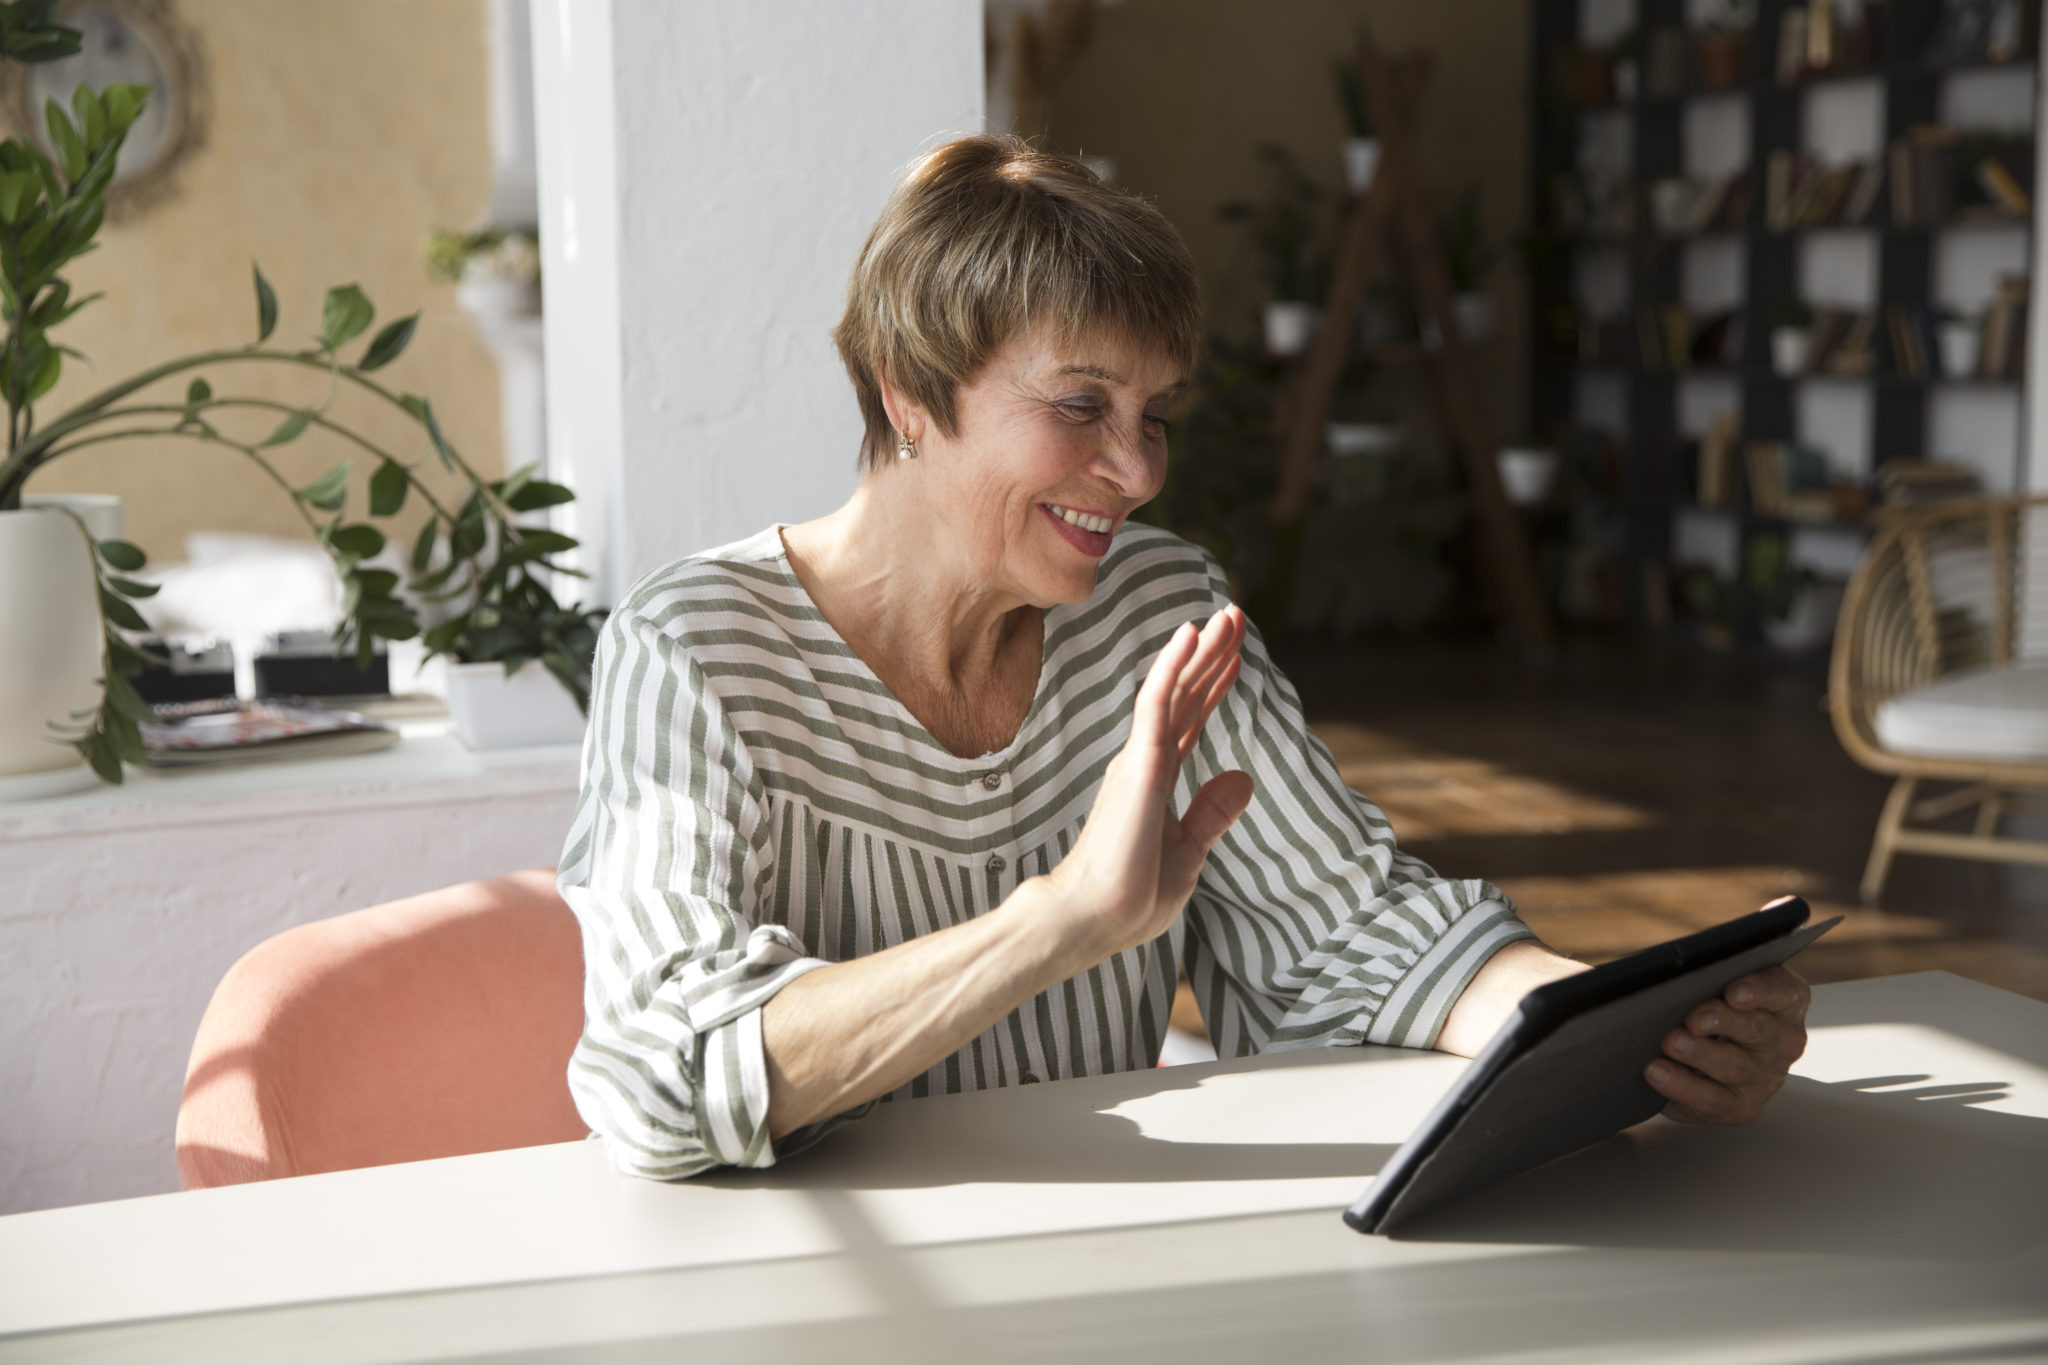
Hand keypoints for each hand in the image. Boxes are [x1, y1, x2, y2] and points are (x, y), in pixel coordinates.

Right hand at [1038, 606, 1255, 961]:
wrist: (1095, 921)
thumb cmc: (1131, 896)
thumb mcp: (1188, 853)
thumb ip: (1211, 814)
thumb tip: (1244, 778)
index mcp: (1156, 781)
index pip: (1190, 720)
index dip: (1212, 684)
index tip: (1234, 654)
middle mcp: (1145, 762)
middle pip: (1185, 695)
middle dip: (1211, 655)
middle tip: (1234, 615)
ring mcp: (1140, 760)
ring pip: (1173, 690)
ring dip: (1200, 651)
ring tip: (1226, 615)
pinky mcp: (1137, 765)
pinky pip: (1156, 703)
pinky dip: (1172, 666)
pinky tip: (1189, 636)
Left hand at [1646, 965, 1811, 1123]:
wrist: (1714, 1056)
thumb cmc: (1716, 1008)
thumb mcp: (1720, 986)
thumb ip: (1710, 977)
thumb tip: (1677, 976)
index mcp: (1785, 1002)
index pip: (1782, 990)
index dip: (1760, 990)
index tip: (1733, 993)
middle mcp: (1783, 1041)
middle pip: (1757, 1029)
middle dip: (1722, 1022)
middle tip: (1694, 1020)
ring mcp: (1765, 1078)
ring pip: (1734, 1066)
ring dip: (1700, 1054)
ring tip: (1672, 1043)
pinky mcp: (1741, 1106)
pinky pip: (1712, 1099)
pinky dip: (1682, 1086)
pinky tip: (1658, 1072)